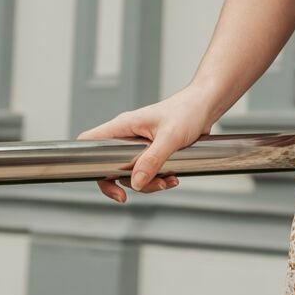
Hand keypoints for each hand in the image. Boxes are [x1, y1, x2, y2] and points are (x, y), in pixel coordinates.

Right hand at [78, 88, 216, 203]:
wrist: (206, 105)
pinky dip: (158, 178)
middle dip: (128, 182)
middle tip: (142, 189)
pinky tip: (173, 177)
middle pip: (111, 166)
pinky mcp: (152, 150)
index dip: (88, 163)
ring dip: (149, 182)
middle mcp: (127, 135)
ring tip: (169, 180)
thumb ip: (152, 160)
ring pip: (132, 172)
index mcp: (124, 126)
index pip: (90, 142)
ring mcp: (139, 144)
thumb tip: (135, 183)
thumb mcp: (170, 137)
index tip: (106, 181)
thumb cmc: (188, 111)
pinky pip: (147, 171)